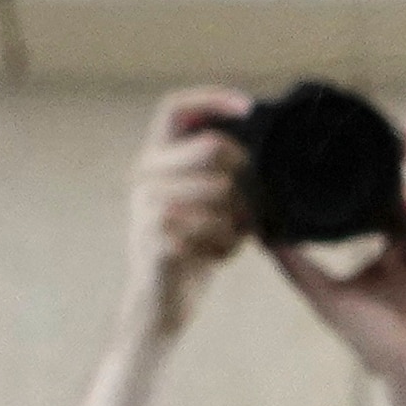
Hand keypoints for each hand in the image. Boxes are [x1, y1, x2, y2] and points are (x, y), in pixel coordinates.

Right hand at [128, 87, 253, 345]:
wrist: (161, 307)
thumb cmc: (191, 251)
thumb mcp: (204, 203)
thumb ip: (218, 171)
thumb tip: (262, 144)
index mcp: (153, 162)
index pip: (175, 108)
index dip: (212, 98)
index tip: (249, 106)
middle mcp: (143, 177)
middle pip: (213, 146)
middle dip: (244, 177)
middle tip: (249, 210)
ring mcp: (146, 207)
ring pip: (221, 189)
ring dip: (238, 220)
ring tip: (229, 240)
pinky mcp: (156, 239)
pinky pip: (215, 228)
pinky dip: (227, 247)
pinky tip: (217, 259)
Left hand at [268, 114, 405, 405]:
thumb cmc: (375, 342)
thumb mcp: (325, 295)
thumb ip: (295, 264)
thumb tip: (261, 234)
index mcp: (395, 246)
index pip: (384, 197)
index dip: (374, 169)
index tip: (355, 137)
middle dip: (404, 160)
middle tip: (397, 125)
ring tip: (397, 149)